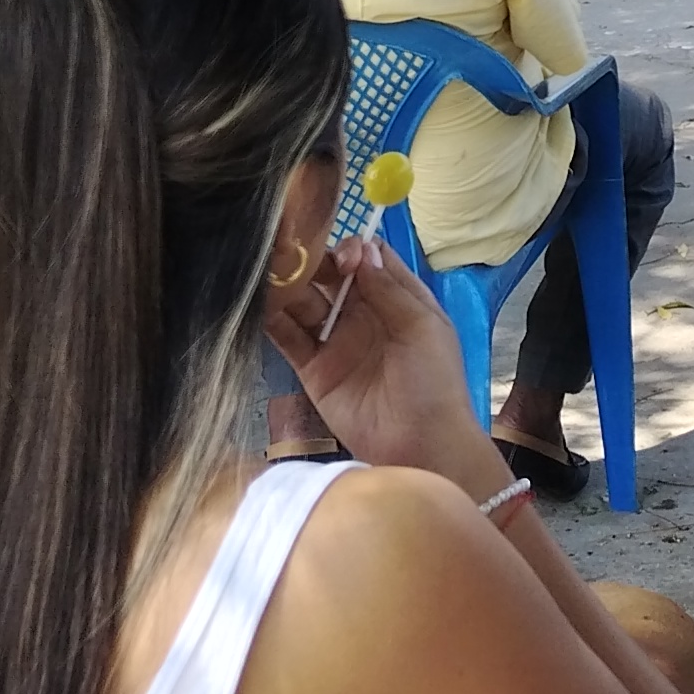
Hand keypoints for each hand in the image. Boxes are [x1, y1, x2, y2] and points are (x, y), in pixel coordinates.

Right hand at [266, 239, 502, 493]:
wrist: (420, 444)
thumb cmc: (433, 381)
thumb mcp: (422, 328)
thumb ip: (389, 290)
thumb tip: (361, 250)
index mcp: (397, 297)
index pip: (369, 257)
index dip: (353, 249)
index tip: (345, 258)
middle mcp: (363, 312)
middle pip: (330, 275)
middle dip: (315, 262)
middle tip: (297, 260)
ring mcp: (335, 340)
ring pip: (305, 302)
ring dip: (288, 286)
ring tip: (270, 273)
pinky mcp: (312, 368)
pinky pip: (287, 337)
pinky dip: (272, 319)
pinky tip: (259, 302)